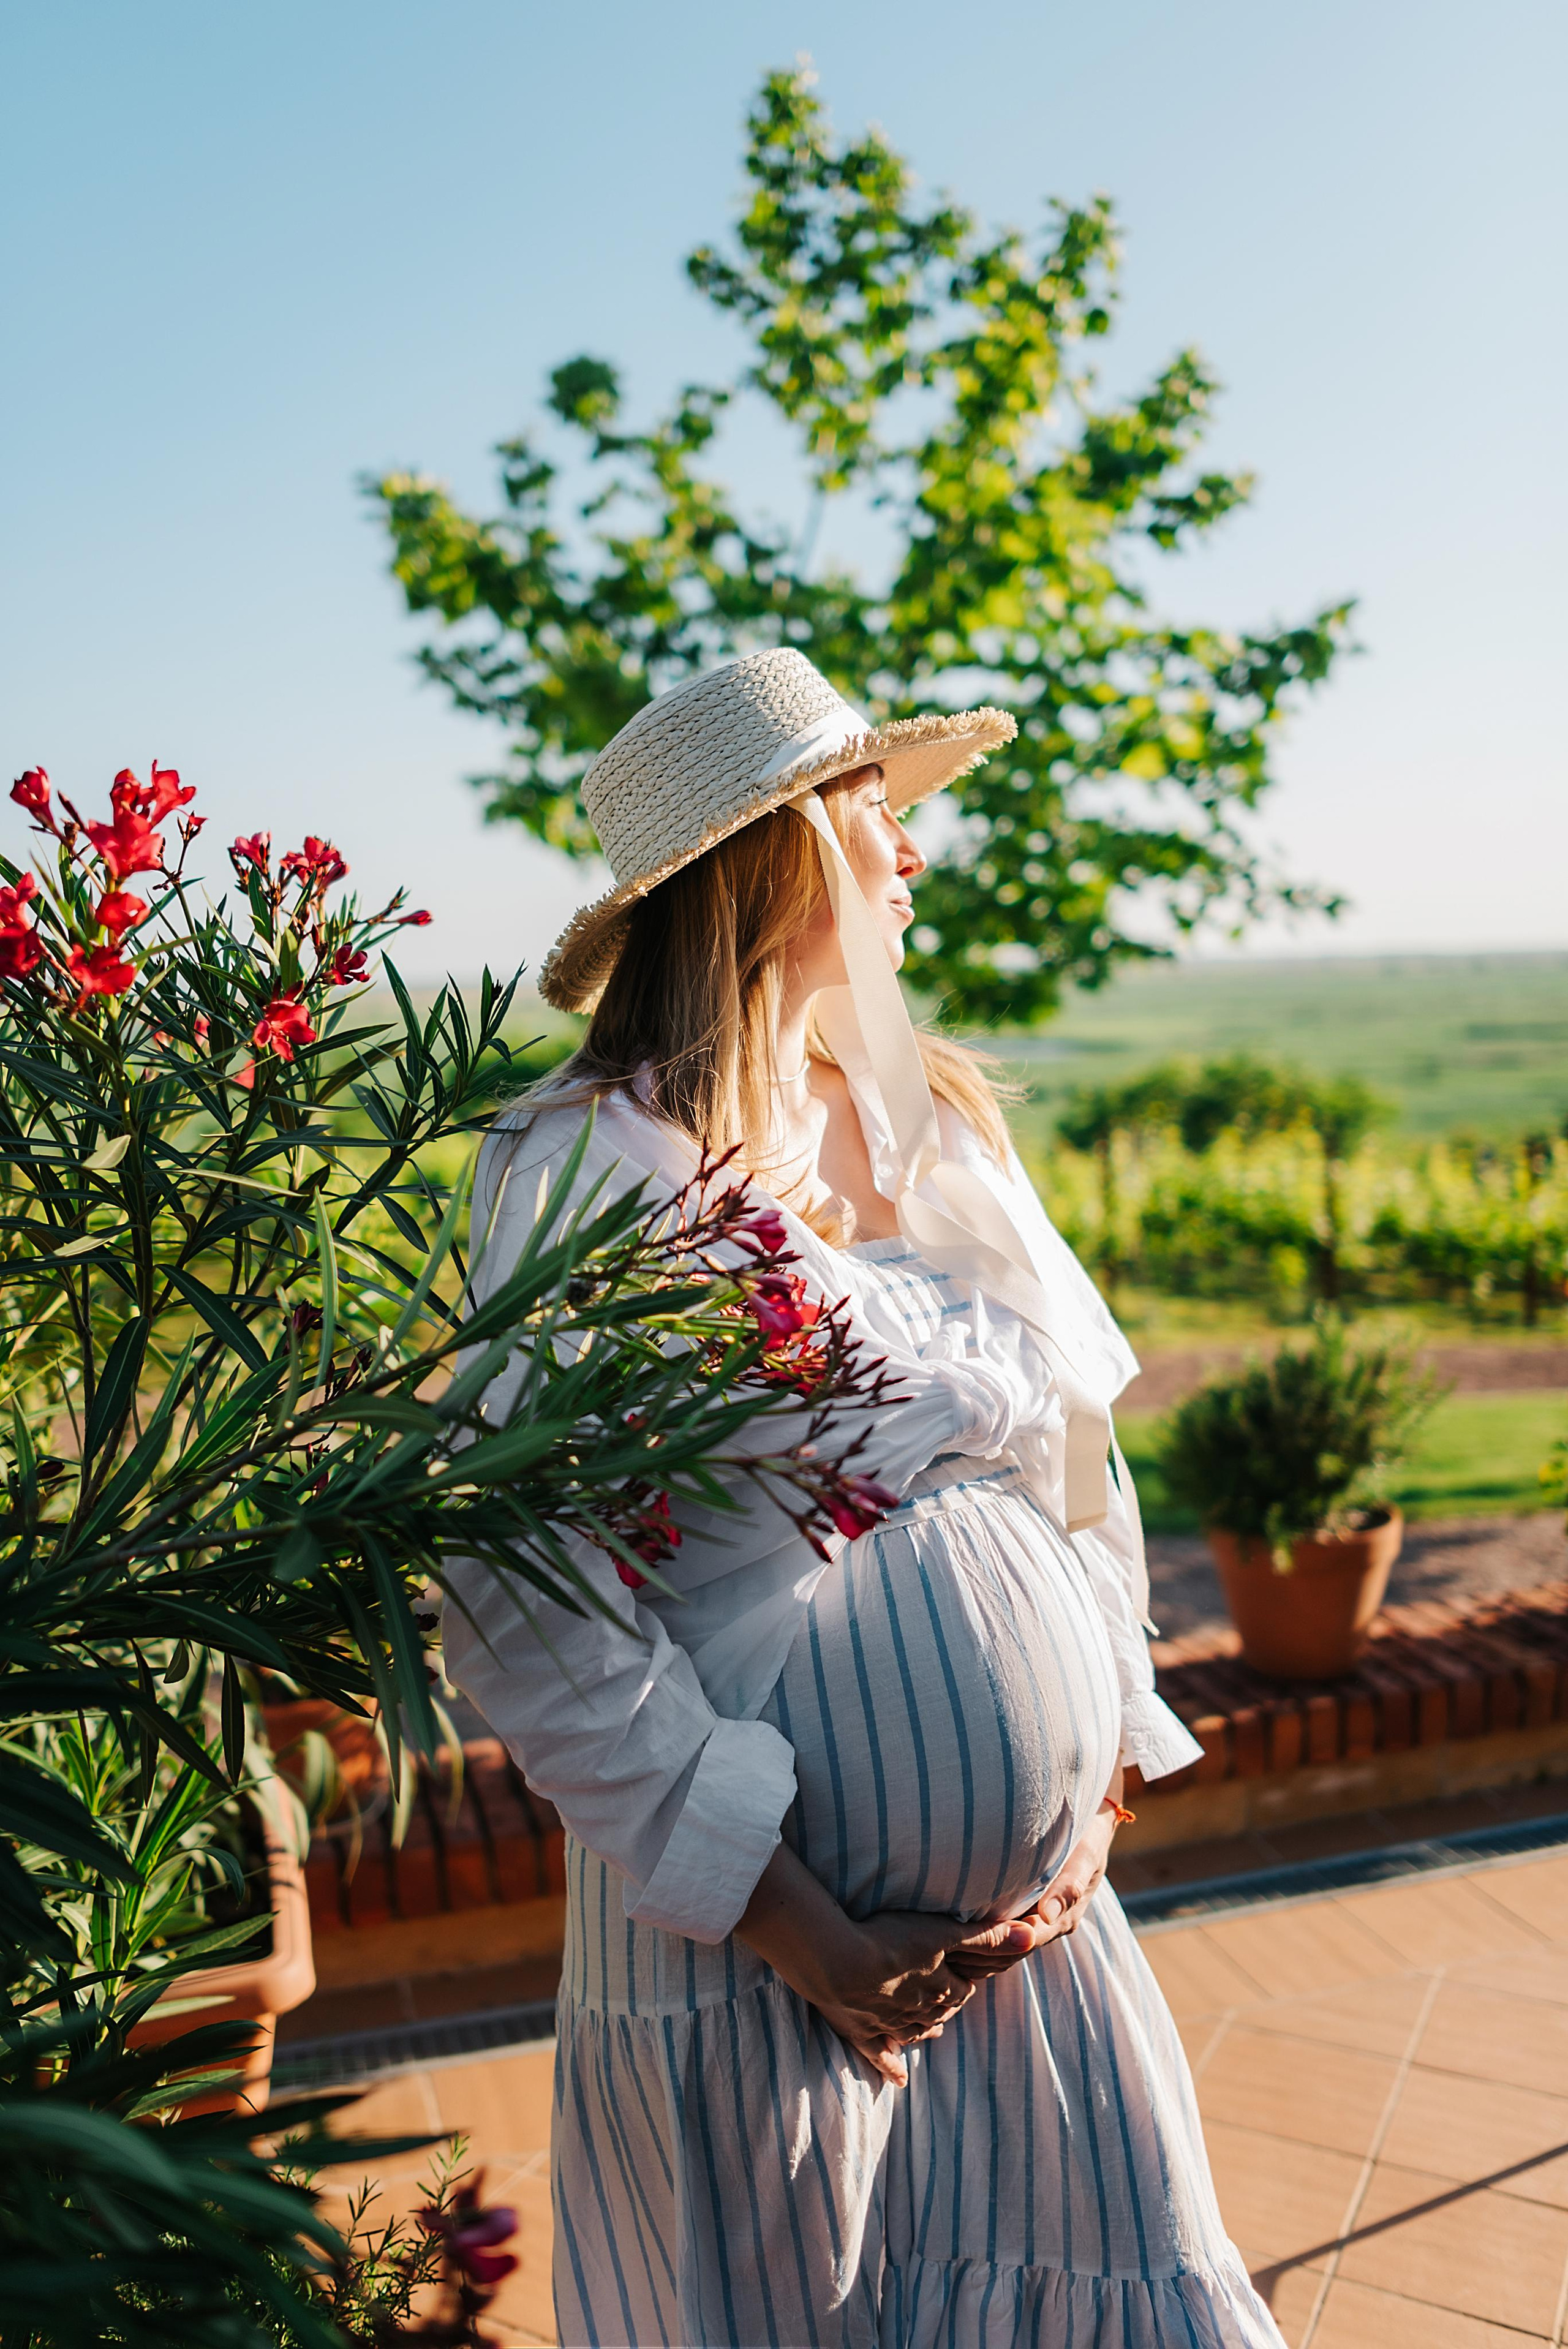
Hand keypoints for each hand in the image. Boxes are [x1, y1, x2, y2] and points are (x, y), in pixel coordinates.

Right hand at [804, 1910, 979, 2083]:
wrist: (837, 1961)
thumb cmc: (890, 1941)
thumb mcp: (944, 1932)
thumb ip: (986, 1937)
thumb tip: (1032, 1937)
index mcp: (940, 1989)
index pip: (961, 1991)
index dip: (963, 1985)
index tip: (964, 1980)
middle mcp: (918, 2011)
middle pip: (939, 2013)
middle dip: (944, 2008)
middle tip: (946, 2001)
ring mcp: (889, 2025)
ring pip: (914, 2033)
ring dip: (924, 2032)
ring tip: (934, 2032)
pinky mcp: (861, 2033)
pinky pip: (880, 2056)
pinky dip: (892, 2068)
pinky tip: (900, 2081)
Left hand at [948, 1771, 1127, 1977]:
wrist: (1092, 1824)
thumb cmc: (1088, 1835)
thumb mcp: (1085, 1856)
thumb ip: (1069, 1884)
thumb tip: (1048, 1914)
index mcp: (1062, 1918)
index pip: (1024, 1942)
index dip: (996, 1942)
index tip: (964, 1936)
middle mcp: (1046, 1925)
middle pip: (1008, 1951)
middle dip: (978, 1951)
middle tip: (939, 1945)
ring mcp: (1035, 1921)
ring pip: (1002, 1949)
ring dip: (975, 1950)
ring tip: (938, 1943)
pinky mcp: (1024, 1912)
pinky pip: (999, 1935)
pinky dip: (978, 1938)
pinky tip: (950, 1931)